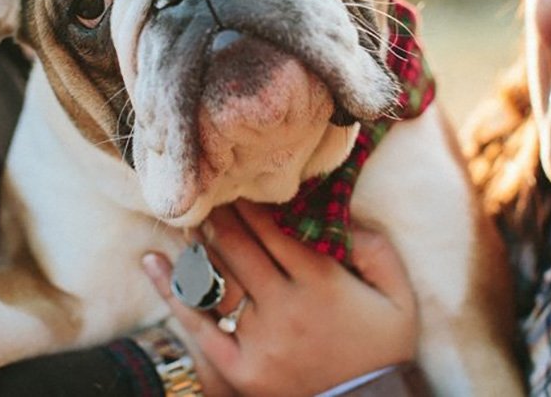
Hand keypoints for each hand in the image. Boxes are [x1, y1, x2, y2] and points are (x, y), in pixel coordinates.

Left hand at [143, 201, 417, 396]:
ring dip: (198, 242)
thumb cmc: (382, 350)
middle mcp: (285, 305)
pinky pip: (199, 325)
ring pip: (217, 278)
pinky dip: (172, 291)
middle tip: (207, 190)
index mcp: (321, 282)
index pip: (274, 230)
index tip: (237, 182)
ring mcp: (259, 338)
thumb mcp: (399, 297)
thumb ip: (377, 250)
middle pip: (240, 246)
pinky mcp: (240, 367)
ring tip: (186, 216)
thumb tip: (344, 215)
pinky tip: (151, 261)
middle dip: (221, 214)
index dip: (251, 204)